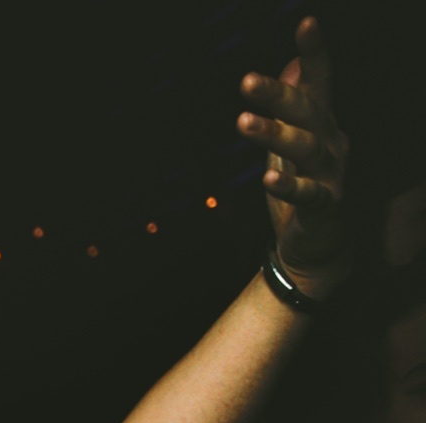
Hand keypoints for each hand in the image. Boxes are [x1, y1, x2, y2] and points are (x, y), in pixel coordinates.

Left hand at [238, 16, 348, 293]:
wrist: (317, 247)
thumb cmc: (302, 190)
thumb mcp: (292, 145)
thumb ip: (293, 108)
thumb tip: (290, 67)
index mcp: (321, 125)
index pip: (321, 83)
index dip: (315, 53)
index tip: (306, 22)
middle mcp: (332, 143)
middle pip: (306, 112)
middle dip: (279, 94)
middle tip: (248, 81)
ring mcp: (332, 175)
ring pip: (305, 148)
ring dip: (274, 134)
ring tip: (243, 122)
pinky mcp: (325, 207)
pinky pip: (308, 194)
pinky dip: (289, 186)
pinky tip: (268, 179)